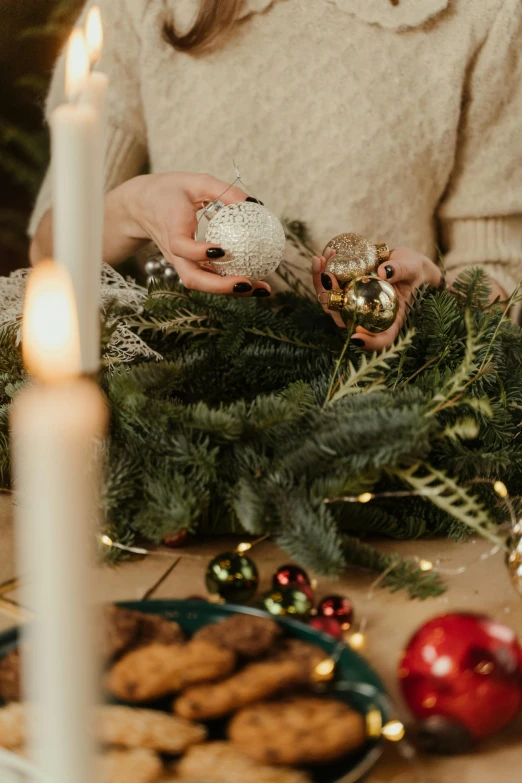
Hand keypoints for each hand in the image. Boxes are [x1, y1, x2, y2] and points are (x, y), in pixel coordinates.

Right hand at [113, 172, 270, 296]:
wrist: (142, 206)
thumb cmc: (170, 191)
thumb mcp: (196, 182)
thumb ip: (223, 190)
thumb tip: (255, 203)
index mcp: (171, 231)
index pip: (182, 247)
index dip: (200, 252)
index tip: (222, 251)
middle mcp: (174, 254)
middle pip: (193, 279)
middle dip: (220, 286)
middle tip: (248, 284)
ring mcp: (181, 263)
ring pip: (203, 284)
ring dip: (231, 290)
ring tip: (261, 288)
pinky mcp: (189, 265)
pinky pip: (209, 278)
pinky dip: (230, 282)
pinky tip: (256, 281)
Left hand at [312, 246, 441, 349]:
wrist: (403, 263)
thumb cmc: (413, 271)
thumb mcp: (412, 269)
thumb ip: (400, 271)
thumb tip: (384, 272)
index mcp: (389, 321)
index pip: (381, 339)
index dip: (369, 343)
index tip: (357, 336)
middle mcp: (366, 317)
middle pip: (344, 319)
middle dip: (329, 300)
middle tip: (327, 277)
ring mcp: (353, 305)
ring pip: (331, 303)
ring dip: (320, 283)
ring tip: (319, 260)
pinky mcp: (345, 292)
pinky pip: (330, 287)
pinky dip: (323, 272)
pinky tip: (323, 256)